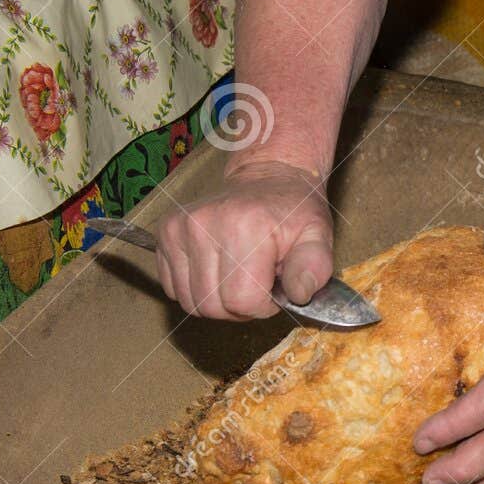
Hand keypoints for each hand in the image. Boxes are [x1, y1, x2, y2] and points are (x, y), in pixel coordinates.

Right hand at [154, 160, 333, 319]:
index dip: (262, 306)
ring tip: (239, 276)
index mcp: (246, 227)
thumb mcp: (317, 235)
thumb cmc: (293, 210)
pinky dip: (196, 289)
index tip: (273, 288)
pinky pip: (172, 287)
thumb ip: (315, 267)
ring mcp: (179, 227)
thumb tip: (300, 294)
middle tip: (257, 284)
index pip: (241, 301)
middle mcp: (205, 225)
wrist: (267, 176)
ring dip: (217, 300)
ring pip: (190, 302)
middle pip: (212, 306)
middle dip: (239, 307)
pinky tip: (218, 269)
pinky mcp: (166, 232)